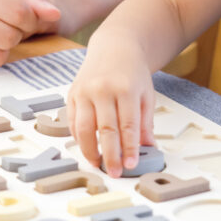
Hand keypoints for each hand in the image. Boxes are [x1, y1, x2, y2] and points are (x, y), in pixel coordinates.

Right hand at [67, 47, 156, 177]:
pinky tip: (87, 148)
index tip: (130, 164)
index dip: (128, 148)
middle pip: (105, 129)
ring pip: (84, 128)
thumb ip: (145, 123)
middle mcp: (102, 89)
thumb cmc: (132, 72)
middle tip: (115, 171)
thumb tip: (147, 148)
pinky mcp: (72, 94)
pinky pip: (73, 121)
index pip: (127, 125)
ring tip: (98, 164)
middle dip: (110, 154)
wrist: (114, 48)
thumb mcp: (146, 95)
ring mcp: (84, 91)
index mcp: (125, 88)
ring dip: (90, 150)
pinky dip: (78, 138)